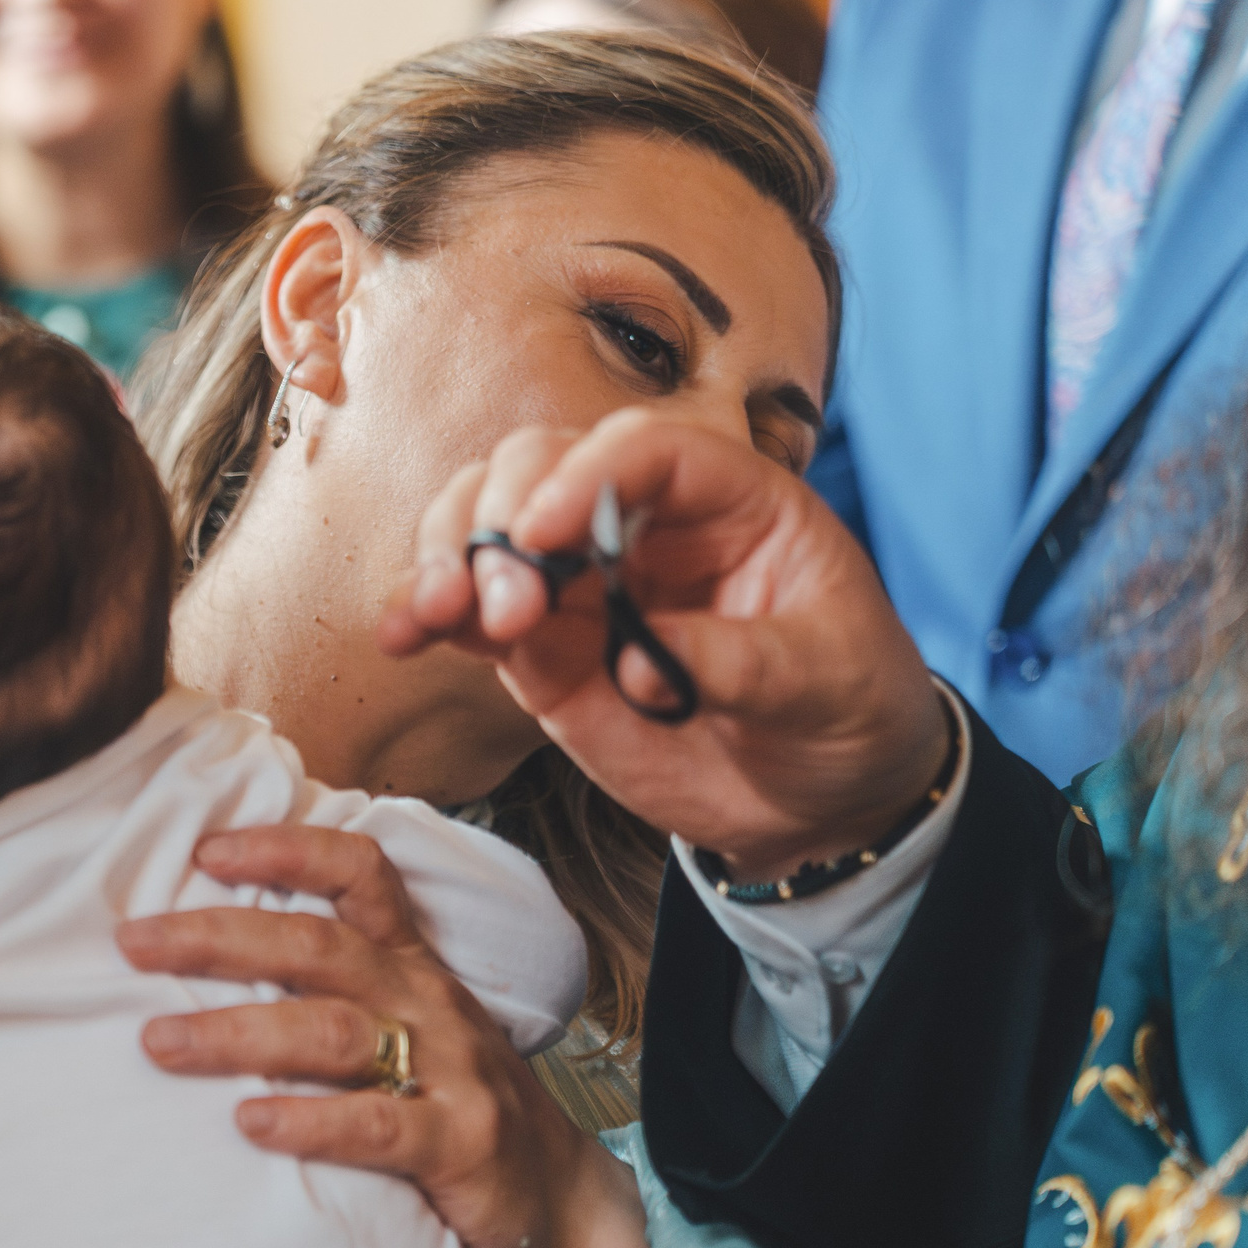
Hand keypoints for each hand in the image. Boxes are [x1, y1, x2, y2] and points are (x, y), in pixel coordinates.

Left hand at [121, 823, 730, 1247]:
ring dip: (238, 1033)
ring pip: (334, 1031)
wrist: (560, 1204)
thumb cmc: (452, 1104)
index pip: (359, 873)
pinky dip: (311, 1120)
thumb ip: (328, 991)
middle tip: (133, 943)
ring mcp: (451, 1070)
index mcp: (410, 965)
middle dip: (218, 938)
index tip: (205, 850)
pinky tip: (250, 1123)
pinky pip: (379, 1124)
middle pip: (318, 947)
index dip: (286, 850)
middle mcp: (429, 1002)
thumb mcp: (403, 1028)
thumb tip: (203, 956)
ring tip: (159, 1042)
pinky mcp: (462, 1144)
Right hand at [380, 410, 948, 878]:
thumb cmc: (847, 708)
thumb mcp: (828, 678)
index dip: (586, 474)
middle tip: (508, 602)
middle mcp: (639, 523)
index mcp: (727, 500)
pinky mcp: (540, 649)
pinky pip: (468, 615)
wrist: (823, 798)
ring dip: (449, 557)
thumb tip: (640, 663)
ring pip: (484, 524)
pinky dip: (422, 615)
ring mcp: (581, 585)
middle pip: (540, 464)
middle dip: (502, 517)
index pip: (646, 448)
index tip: (545, 530)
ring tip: (439, 618)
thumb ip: (739, 661)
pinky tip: (400, 635)